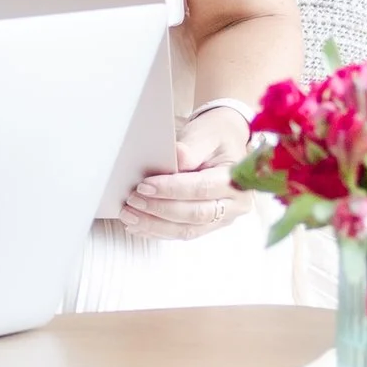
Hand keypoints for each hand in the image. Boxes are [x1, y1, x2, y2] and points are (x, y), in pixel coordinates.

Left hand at [120, 104, 253, 239]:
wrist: (224, 142)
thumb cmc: (215, 137)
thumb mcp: (206, 134)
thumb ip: (192, 147)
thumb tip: (177, 157)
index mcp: (237, 180)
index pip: (202, 188)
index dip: (172, 189)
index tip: (145, 185)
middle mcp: (235, 204)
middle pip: (195, 214)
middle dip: (160, 209)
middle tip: (133, 201)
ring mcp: (222, 218)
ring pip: (187, 229)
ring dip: (155, 225)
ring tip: (129, 215)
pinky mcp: (207, 225)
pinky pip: (181, 232)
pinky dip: (157, 231)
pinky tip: (137, 226)